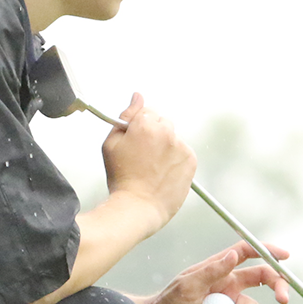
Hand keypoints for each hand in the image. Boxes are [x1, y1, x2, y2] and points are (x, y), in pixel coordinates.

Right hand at [100, 93, 194, 231]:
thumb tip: (137, 96)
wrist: (138, 207)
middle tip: (142, 155)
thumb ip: (126, 116)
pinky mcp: (191, 160)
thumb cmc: (121, 177)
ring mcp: (181, 146)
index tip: (135, 139)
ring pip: (172, 138)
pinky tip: (162, 172)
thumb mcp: (111, 144)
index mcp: (146, 124)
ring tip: (152, 167)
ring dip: (165, 146)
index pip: (146, 111)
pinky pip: (182, 152)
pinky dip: (175, 159)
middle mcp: (167, 132)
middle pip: (162, 122)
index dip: (138, 126)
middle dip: (153, 133)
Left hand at [139, 241, 292, 303]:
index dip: (268, 252)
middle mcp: (228, 285)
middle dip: (278, 288)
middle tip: (284, 300)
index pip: (248, 253)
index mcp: (220, 270)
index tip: (285, 257)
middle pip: (264, 282)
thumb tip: (234, 255)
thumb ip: (212, 272)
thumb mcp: (187, 287)